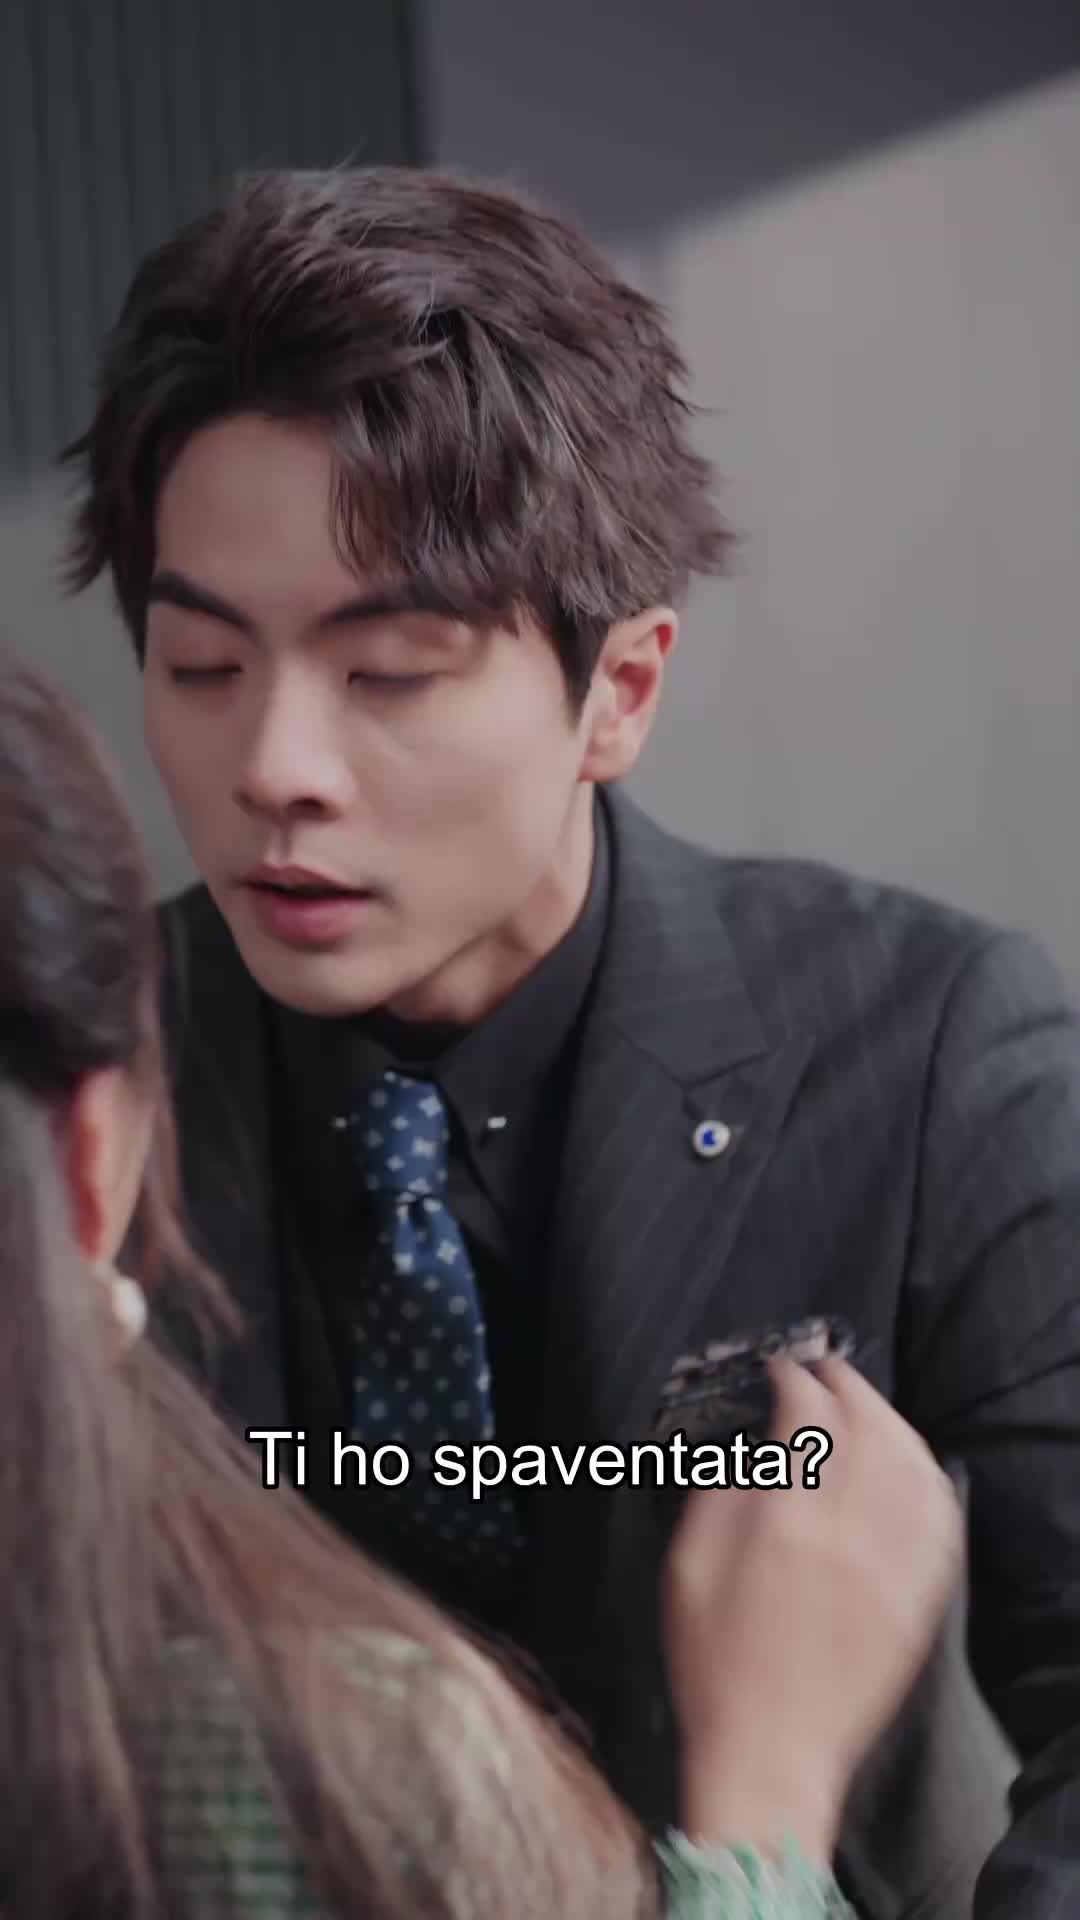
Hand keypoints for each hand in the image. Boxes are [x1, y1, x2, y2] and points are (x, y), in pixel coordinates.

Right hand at [661, 1354, 961, 1860]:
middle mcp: (847, 1540)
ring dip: (891, 1422)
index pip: (806, 1420)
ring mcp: (890, 1570)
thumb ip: (719, 1497)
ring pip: (912, 1466)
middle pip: (868, 1428)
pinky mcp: (915, 1600)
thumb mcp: (687, 1570)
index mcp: (783, 1528)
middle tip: (826, 1371)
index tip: (781, 1370)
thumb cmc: (714, 1665)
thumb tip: (748, 1446)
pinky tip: (909, 1465)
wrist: (769, 1752)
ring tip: (866, 1408)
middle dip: (848, 1385)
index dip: (793, 1380)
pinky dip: (927, 1477)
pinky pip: (938, 1521)